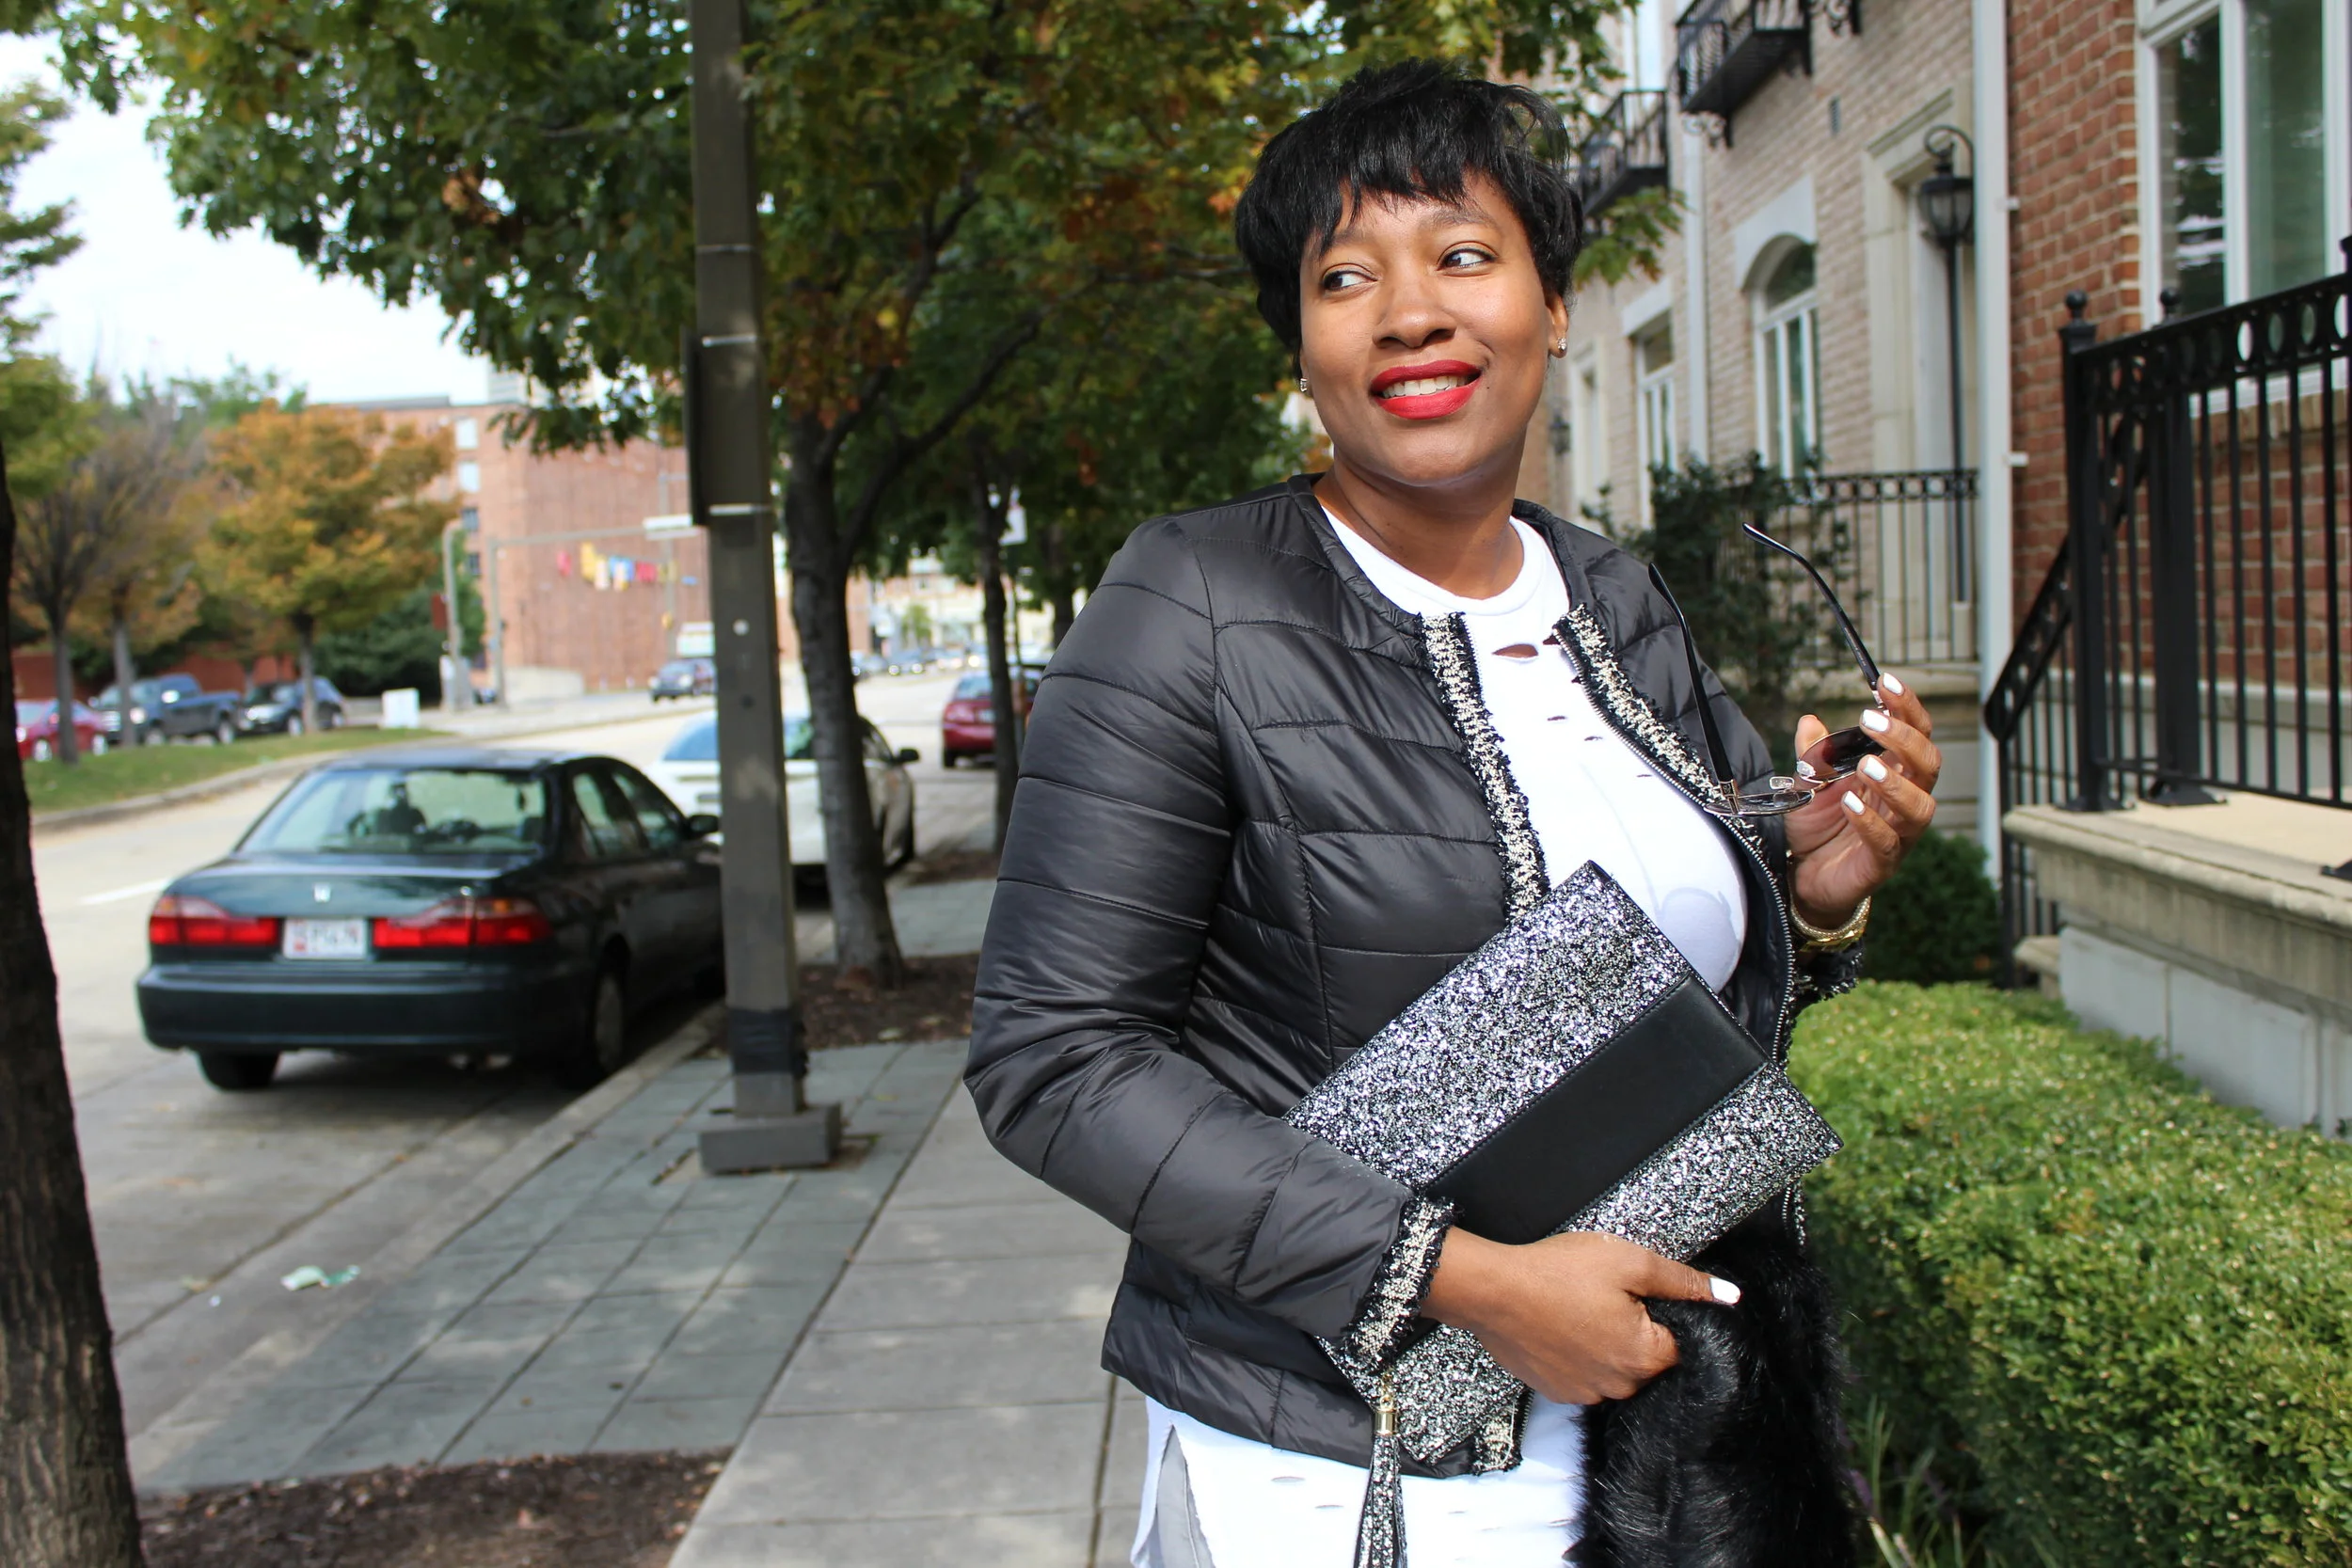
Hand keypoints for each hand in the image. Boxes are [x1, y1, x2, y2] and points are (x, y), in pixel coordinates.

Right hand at [1419, 1229, 1735, 1404]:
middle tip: (1604, 1295)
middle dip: (1635, 1330)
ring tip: (1578, 1309)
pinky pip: (1584, 1377)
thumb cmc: (1558, 1272)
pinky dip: (1578, 1355)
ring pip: (1614, 1369)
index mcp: (1644, 1357)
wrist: (1492, 1290)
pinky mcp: (1556, 1391)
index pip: (1680, 1343)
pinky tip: (1560, 1326)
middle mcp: (1618, 1386)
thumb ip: (1683, 1281)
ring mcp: (1584, 1393)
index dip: (1662, 1313)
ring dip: (1606, 1345)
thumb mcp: (1629, 1262)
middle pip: (1648, 1360)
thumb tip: (1729, 1296)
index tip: (1636, 1293)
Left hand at [1785, 673, 1940, 927]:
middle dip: (1904, 738)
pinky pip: (1887, 842)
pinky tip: (1850, 804)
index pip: (1917, 734)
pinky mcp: (1882, 864)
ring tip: (1866, 766)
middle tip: (1870, 719)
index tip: (1886, 682)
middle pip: (1928, 763)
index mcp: (1896, 774)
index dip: (1907, 707)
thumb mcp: (1809, 784)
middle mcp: (1905, 801)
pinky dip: (1871, 822)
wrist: (1805, 877)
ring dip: (1894, 783)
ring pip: (1920, 806)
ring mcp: (1899, 834)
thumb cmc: (1819, 826)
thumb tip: (1810, 721)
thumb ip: (1814, 755)